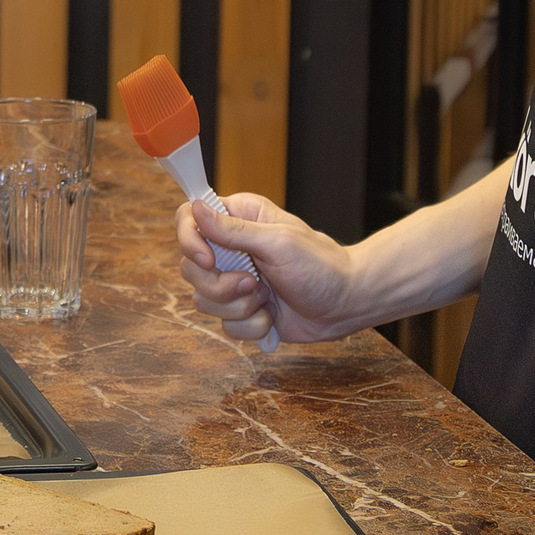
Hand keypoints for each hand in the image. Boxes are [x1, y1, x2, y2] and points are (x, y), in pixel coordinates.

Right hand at [175, 195, 370, 344]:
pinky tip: (273, 315)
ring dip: (239, 306)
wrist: (345, 304)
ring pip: (204, 300)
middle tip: (255, 282)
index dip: (189, 240)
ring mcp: (234, 282)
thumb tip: (196, 208)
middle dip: (221, 285)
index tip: (208, 259)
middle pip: (190, 268)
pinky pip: (225, 325)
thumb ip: (234, 230)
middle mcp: (230, 249)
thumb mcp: (278, 242)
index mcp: (237, 220)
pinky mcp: (242, 310)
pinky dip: (251, 325)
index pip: (188, 219)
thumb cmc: (320, 265)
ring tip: (268, 298)